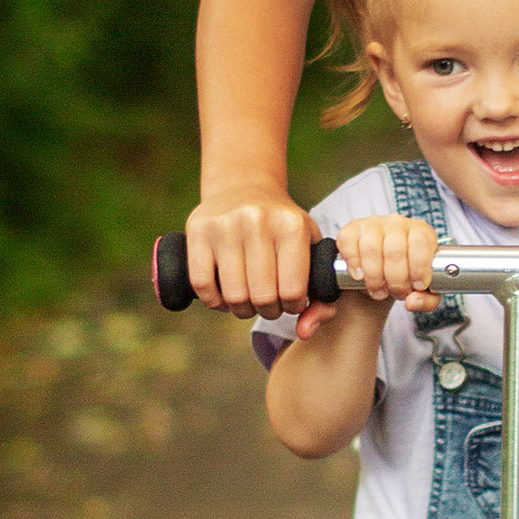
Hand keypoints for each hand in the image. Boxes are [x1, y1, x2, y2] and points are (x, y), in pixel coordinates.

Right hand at [184, 181, 313, 318]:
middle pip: (262, 297)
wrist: (244, 187)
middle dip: (268, 310)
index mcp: (292, 225)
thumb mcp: (310, 247)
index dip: (293, 306)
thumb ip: (321, 293)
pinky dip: (214, 301)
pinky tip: (225, 295)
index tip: (290, 300)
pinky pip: (203, 285)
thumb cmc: (281, 227)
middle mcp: (258, 221)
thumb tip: (305, 332)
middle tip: (269, 302)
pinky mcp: (198, 231)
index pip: (292, 291)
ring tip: (249, 299)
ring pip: (233, 295)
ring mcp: (225, 225)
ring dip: (242, 309)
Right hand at [336, 208, 438, 309]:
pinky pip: (349, 242)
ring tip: (379, 291)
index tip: (417, 285)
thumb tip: (412, 302)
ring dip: (375, 277)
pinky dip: (354, 262)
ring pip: (371, 248)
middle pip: (395, 250)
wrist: (382, 277)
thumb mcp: (424, 291)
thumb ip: (426, 300)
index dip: (419, 267)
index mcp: (421, 232)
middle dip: (396, 280)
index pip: (421, 241)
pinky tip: (359, 276)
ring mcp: (373, 224)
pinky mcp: (352, 229)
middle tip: (396, 293)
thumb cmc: (406, 279)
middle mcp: (398, 223)